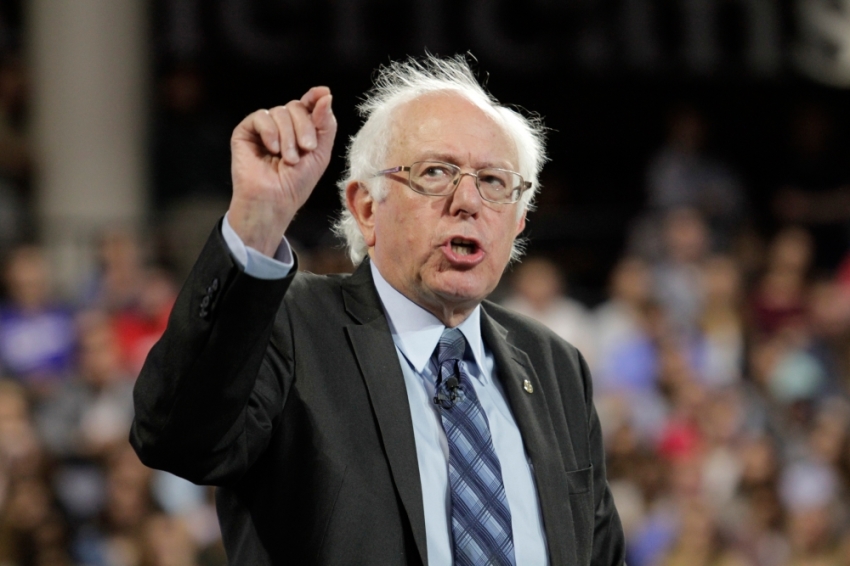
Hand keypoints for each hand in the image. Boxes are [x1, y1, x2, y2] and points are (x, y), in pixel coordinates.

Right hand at [228, 87, 336, 255]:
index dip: (315, 97)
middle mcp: (281, 126)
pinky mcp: (245, 132)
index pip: (307, 104)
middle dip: (305, 127)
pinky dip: (270, 132)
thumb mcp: (320, 154)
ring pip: (280, 111)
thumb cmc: (296, 184)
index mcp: (300, 130)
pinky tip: (273, 150)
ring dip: (289, 136)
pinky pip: (261, 117)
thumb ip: (325, 124)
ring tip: (289, 159)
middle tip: (307, 149)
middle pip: (296, 107)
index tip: (324, 94)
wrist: (274, 201)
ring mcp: (263, 128)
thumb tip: (325, 94)